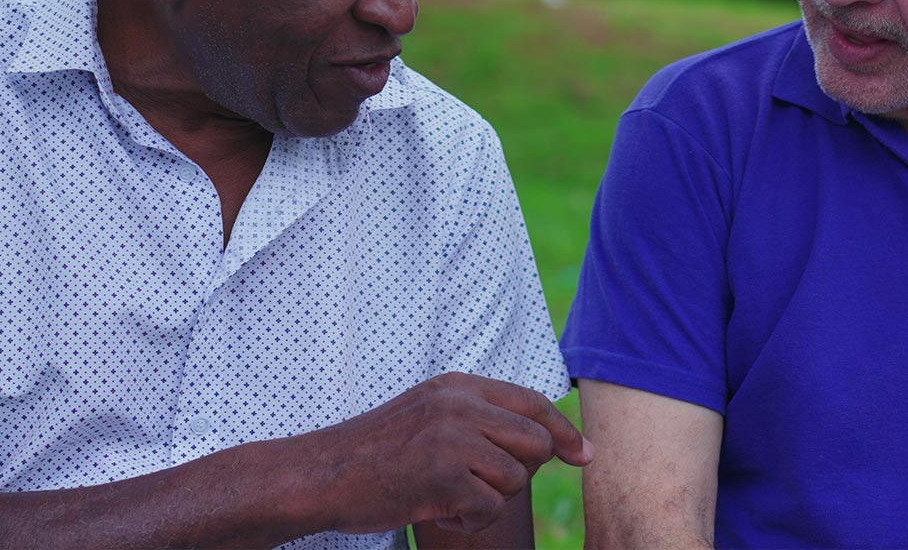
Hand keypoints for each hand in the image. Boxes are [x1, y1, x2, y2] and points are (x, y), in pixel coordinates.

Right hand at [304, 372, 592, 535]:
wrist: (323, 473)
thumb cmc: (377, 452)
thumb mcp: (429, 413)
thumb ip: (476, 416)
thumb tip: (542, 439)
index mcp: (458, 386)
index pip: (532, 402)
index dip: (565, 430)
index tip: (584, 455)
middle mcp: (460, 404)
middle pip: (536, 440)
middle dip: (523, 471)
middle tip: (485, 486)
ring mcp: (452, 438)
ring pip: (516, 478)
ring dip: (489, 500)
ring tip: (451, 498)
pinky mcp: (443, 475)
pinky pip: (489, 507)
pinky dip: (469, 521)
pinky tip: (440, 513)